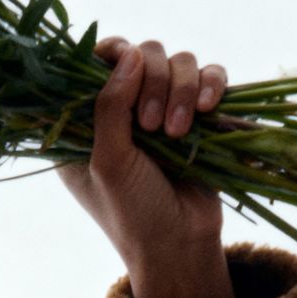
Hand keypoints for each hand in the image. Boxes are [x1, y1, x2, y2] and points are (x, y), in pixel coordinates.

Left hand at [58, 39, 237, 297]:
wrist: (178, 244)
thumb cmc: (133, 212)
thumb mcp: (109, 162)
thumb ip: (111, 106)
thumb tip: (129, 53)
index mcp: (86, 126)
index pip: (91, 66)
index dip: (108, 56)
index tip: (123, 66)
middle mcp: (123, 112)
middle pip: (141, 55)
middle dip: (152, 81)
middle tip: (153, 127)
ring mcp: (162, 110)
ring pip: (178, 61)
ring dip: (182, 89)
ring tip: (178, 133)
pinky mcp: (198, 114)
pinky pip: (209, 75)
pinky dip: (210, 84)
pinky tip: (208, 109)